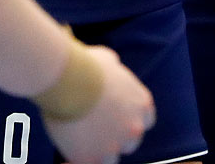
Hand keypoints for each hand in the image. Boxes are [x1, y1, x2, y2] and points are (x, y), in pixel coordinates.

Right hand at [42, 44, 154, 163]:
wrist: (68, 80)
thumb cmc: (86, 65)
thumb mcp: (108, 60)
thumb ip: (115, 70)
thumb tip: (110, 66)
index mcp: (142, 105)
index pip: (145, 121)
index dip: (130, 120)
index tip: (117, 119)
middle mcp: (134, 129)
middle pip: (130, 142)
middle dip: (115, 137)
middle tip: (94, 128)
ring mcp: (114, 146)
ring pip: (110, 158)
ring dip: (98, 151)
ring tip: (79, 139)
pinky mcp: (91, 157)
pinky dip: (78, 158)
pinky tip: (69, 150)